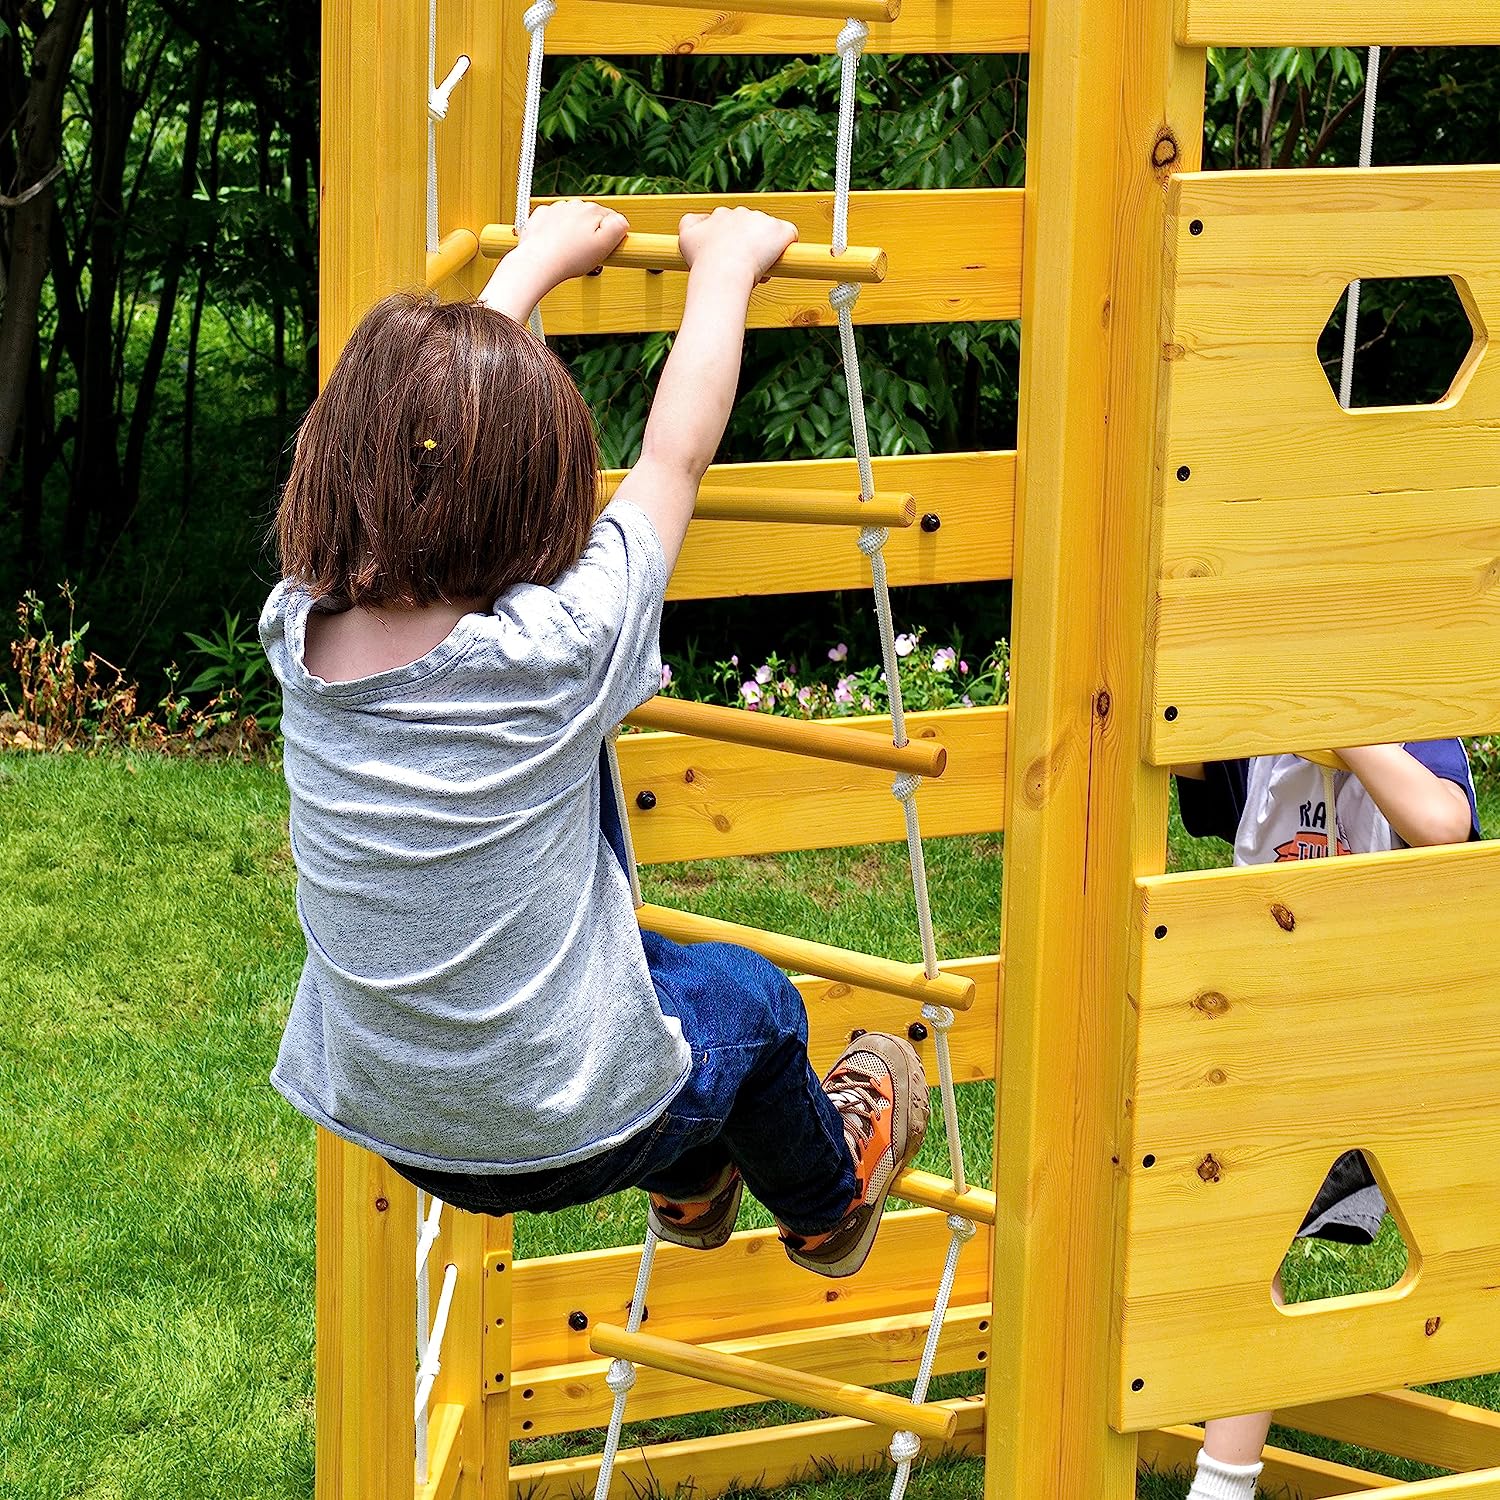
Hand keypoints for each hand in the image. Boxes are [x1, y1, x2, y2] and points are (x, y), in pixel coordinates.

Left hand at [517, 198, 629, 282]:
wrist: (537, 262)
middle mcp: (575, 205)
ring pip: (573, 221)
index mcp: (592, 210)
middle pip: (591, 220)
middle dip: (591, 236)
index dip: (610, 237)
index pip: (611, 220)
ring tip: (570, 253)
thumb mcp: (605, 246)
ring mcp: (557, 209)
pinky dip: (556, 232)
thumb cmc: (568, 259)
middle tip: (587, 254)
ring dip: (574, 234)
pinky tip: (557, 245)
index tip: (604, 249)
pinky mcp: (542, 216)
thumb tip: (622, 220)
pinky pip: (555, 222)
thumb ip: (619, 227)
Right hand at [678, 206, 798, 283]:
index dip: (733, 244)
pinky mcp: (782, 230)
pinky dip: (786, 249)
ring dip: (765, 252)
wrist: (723, 272)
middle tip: (743, 269)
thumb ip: (690, 223)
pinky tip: (776, 263)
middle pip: (752, 231)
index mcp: (722, 214)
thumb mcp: (685, 238)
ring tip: (755, 272)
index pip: (732, 226)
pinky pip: (790, 236)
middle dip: (750, 248)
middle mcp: (743, 213)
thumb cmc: (704, 262)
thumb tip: (699, 220)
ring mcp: (763, 220)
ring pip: (769, 236)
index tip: (730, 259)